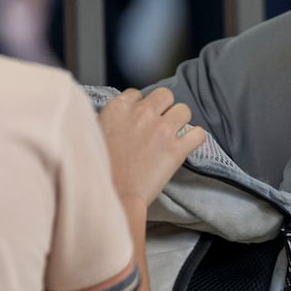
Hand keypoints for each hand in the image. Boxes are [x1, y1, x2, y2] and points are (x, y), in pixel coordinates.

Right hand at [97, 87, 208, 217]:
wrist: (112, 196)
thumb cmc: (98, 170)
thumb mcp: (92, 135)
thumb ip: (103, 121)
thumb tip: (105, 118)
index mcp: (119, 108)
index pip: (136, 94)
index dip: (139, 106)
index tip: (138, 119)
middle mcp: (142, 113)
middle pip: (164, 95)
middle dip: (163, 107)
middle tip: (159, 123)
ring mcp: (162, 130)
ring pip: (184, 110)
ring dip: (180, 121)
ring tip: (174, 133)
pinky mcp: (176, 149)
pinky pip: (198, 134)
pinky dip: (196, 138)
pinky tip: (188, 145)